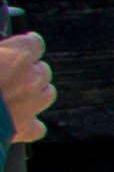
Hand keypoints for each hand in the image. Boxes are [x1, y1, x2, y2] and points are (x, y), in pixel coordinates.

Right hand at [0, 31, 45, 145]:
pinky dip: (29, 124)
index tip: (18, 46)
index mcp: (18, 54)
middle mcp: (32, 78)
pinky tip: (16, 122)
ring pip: (47, 93)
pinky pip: (37, 127)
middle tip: (9, 74)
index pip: (34, 43)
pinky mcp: (26, 128)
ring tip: (15, 94)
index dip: (25, 45)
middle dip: (28, 71)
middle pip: (42, 69)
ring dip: (35, 92)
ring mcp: (32, 104)